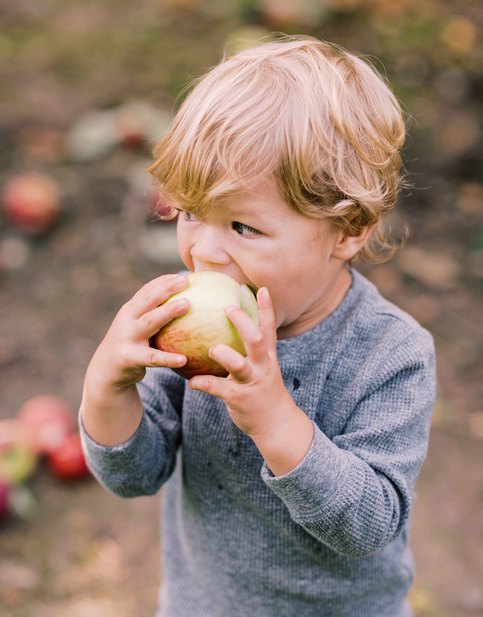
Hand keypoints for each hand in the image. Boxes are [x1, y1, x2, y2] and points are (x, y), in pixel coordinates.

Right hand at [81, 273, 189, 446]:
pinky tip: (183, 359)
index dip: (163, 281)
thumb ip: (153, 315)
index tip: (182, 274)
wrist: (105, 372)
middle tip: (185, 281)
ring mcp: (126, 338)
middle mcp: (127, 320)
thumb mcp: (137, 327)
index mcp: (130, 310)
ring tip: (187, 304)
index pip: (147, 291)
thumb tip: (187, 303)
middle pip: (147, 300)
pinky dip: (167, 358)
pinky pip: (152, 358)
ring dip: (168, 312)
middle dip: (165, 288)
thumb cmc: (131, 346)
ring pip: (149, 322)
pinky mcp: (129, 358)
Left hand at [188, 288, 313, 474]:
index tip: (260, 287)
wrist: (277, 424)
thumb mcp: (262, 368)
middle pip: (255, 339)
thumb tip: (227, 333)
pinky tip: (191, 381)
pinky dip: (203, 383)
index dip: (266, 307)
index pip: (268, 327)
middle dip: (243, 322)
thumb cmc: (263, 392)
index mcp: (267, 356)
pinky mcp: (240, 399)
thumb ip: (250, 352)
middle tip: (228, 308)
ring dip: (223, 354)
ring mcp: (252, 382)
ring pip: (239, 364)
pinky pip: (219, 389)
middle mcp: (262, 366)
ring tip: (210, 348)